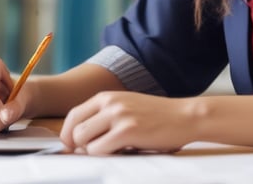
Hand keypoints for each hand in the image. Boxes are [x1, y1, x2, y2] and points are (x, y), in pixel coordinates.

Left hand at [60, 91, 193, 154]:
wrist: (185, 117)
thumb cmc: (156, 116)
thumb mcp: (127, 107)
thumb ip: (104, 116)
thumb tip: (79, 139)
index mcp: (107, 96)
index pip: (73, 115)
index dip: (68, 134)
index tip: (73, 147)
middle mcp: (110, 103)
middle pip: (74, 130)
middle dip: (79, 147)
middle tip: (93, 153)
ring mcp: (118, 116)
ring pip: (83, 141)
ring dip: (93, 152)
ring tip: (111, 151)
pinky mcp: (127, 131)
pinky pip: (99, 150)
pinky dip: (104, 156)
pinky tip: (120, 152)